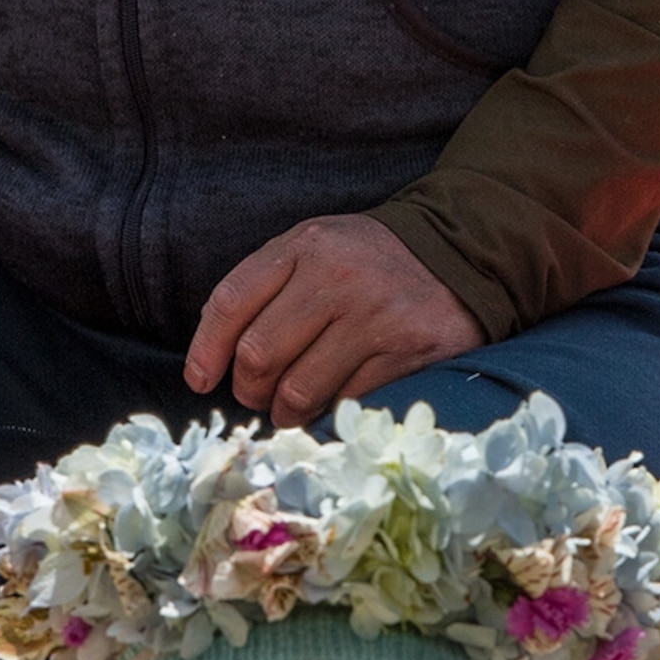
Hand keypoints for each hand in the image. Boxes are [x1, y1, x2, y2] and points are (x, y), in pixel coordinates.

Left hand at [185, 214, 485, 426]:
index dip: (206, 349)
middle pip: (258, 355)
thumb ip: (266, 284)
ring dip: (284, 412)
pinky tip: (331, 404)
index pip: (231, 302)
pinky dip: (329, 412)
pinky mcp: (407, 351)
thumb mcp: (314, 246)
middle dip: (248, 388)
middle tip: (257, 395)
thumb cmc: (369, 258)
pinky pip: (345, 402)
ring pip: (298, 389)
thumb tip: (213, 348)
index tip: (200, 381)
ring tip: (289, 408)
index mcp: (304, 247)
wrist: (459, 251)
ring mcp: (374, 316)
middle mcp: (336, 277)